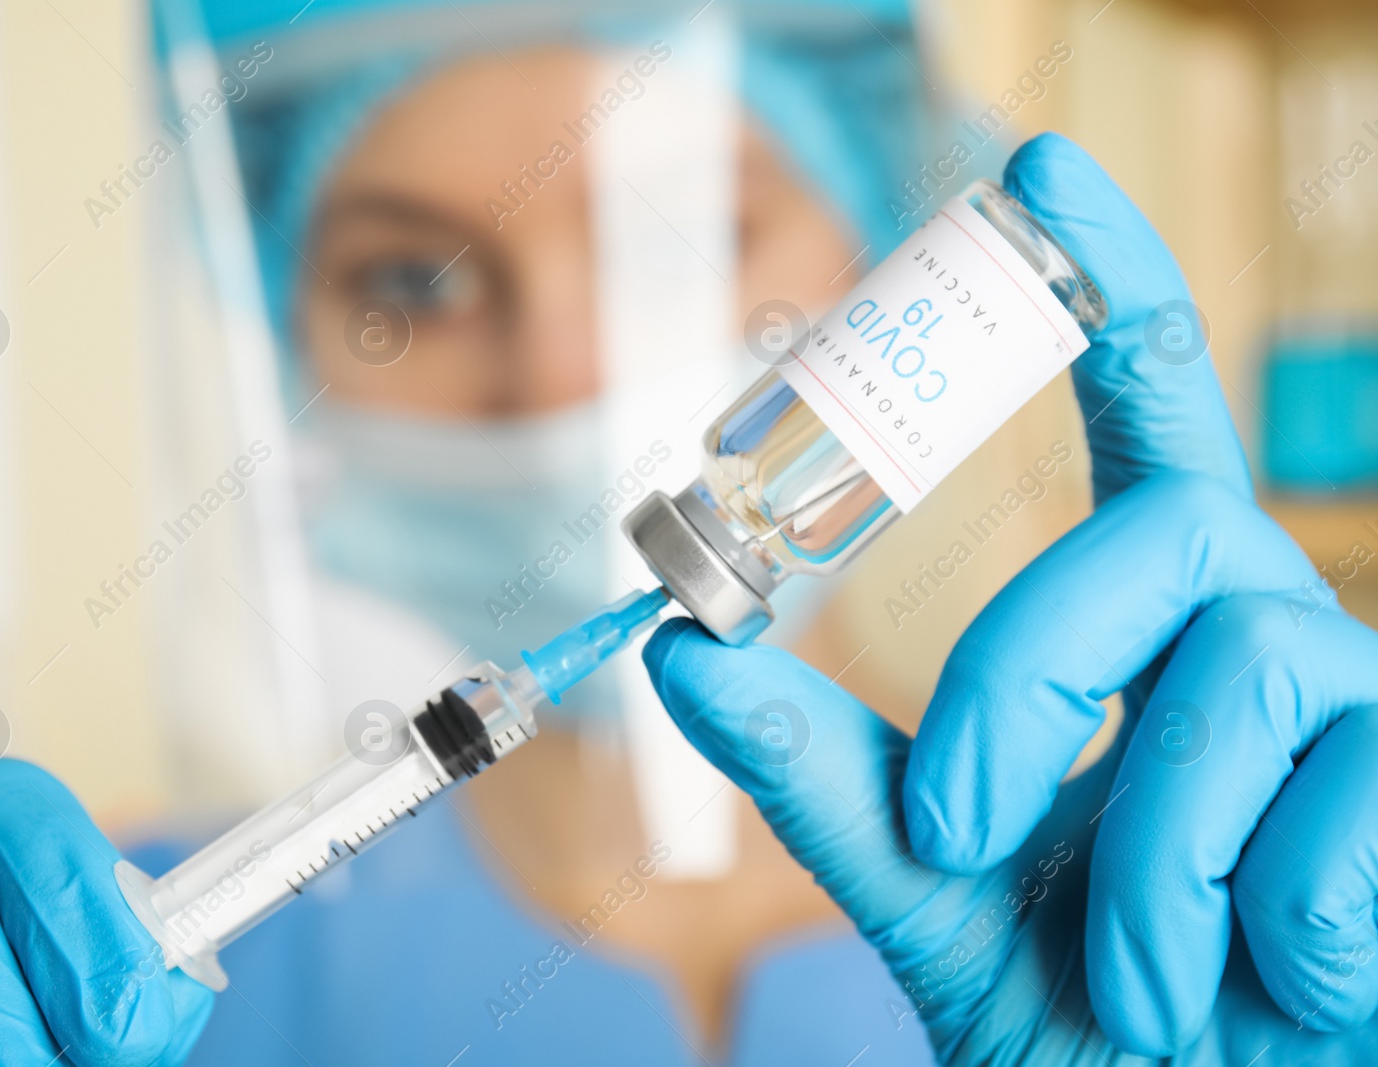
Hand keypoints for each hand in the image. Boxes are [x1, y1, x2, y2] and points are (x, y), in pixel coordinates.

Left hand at [644, 132, 1377, 1059]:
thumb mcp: (937, 884)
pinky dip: (1269, 932)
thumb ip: (823, 774)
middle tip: (960, 832)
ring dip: (1152, 864)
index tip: (1037, 164)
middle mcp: (1269, 624)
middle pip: (1161, 535)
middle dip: (1031, 681)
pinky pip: (1356, 814)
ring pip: (1254, 676)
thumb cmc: (1088, 1011)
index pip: (1141, 405)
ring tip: (1143, 984)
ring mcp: (1371, 709)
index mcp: (1151, 620)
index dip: (1099, 278)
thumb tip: (680, 650)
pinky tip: (1281, 991)